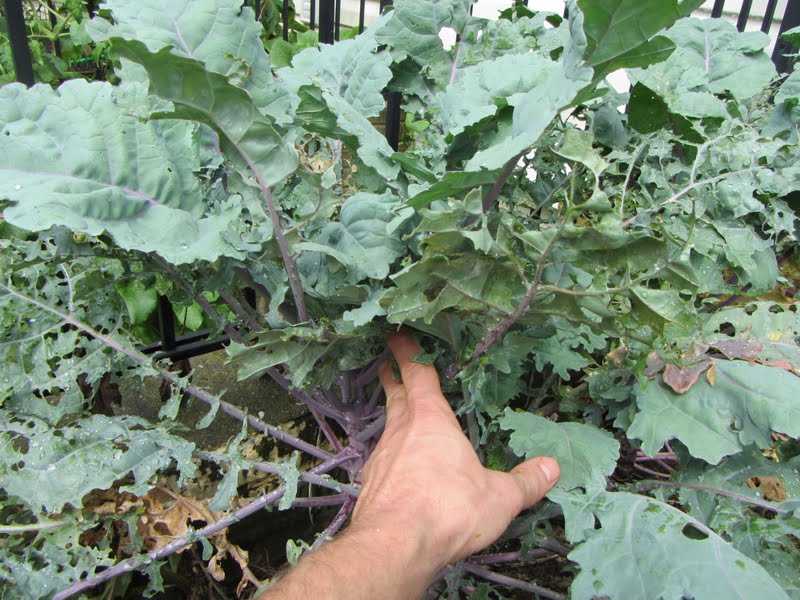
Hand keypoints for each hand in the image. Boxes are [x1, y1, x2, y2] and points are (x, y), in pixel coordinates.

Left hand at [350, 333, 558, 568]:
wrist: (395, 546)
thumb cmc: (448, 508)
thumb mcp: (499, 496)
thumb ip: (526, 481)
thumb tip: (552, 468)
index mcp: (431, 420)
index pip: (417, 374)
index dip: (407, 352)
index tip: (397, 336)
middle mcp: (402, 432)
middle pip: (396, 396)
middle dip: (393, 378)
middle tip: (388, 366)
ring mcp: (382, 458)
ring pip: (388, 428)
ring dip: (393, 418)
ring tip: (400, 417)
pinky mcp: (372, 485)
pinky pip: (383, 460)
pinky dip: (391, 455)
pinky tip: (398, 468)